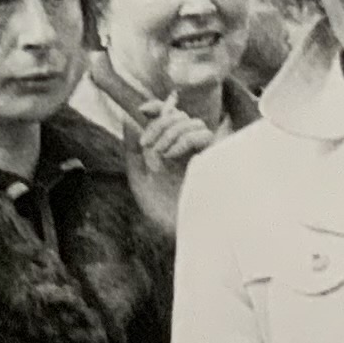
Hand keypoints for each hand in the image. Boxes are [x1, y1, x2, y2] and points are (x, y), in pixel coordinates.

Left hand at [122, 103, 216, 235]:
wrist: (181, 235)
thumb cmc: (163, 213)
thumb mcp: (139, 180)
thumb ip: (132, 152)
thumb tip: (128, 121)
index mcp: (173, 151)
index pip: (170, 116)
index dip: (158, 107)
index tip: (143, 110)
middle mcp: (189, 150)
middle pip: (180, 115)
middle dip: (160, 123)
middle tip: (147, 146)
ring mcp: (203, 155)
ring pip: (192, 122)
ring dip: (170, 132)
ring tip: (160, 156)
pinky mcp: (215, 160)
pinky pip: (203, 135)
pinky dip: (183, 139)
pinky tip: (171, 156)